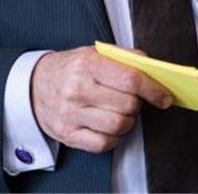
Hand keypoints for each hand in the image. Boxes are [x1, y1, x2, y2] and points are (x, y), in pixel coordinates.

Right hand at [31, 46, 172, 152]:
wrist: (32, 85)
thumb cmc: (69, 68)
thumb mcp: (92, 53)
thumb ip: (123, 58)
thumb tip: (153, 68)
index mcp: (87, 64)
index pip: (130, 79)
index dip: (153, 89)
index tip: (164, 96)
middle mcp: (78, 89)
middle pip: (128, 104)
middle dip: (138, 104)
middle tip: (134, 99)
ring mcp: (71, 114)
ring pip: (118, 125)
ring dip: (128, 121)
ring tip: (121, 112)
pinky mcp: (68, 134)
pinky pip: (104, 143)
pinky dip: (113, 137)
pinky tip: (109, 125)